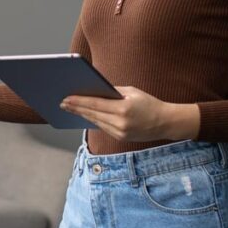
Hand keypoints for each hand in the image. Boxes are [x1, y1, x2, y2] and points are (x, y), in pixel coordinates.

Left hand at [59, 86, 194, 141]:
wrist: (165, 122)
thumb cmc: (148, 103)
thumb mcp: (132, 92)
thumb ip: (112, 91)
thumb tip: (93, 89)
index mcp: (124, 109)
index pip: (96, 104)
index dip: (79, 101)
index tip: (66, 98)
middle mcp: (121, 123)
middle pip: (92, 114)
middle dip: (76, 108)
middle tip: (62, 102)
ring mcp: (120, 133)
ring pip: (95, 122)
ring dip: (82, 114)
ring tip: (69, 108)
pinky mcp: (120, 138)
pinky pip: (102, 127)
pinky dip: (92, 120)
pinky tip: (84, 115)